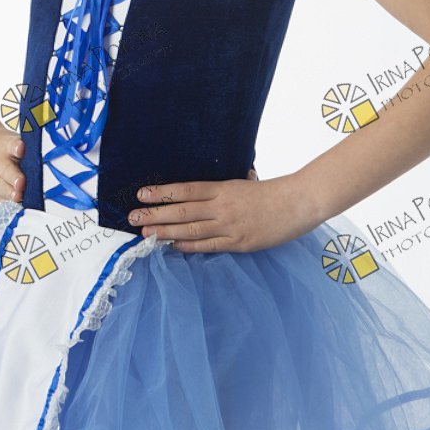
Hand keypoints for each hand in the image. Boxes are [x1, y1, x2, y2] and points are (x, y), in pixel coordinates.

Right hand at [0, 124, 25, 205]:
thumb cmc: (5, 147)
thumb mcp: (14, 141)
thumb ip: (29, 150)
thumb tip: (52, 159)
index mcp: (7, 146)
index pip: (12, 145)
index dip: (17, 148)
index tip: (21, 149)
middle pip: (6, 170)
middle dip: (14, 178)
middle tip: (21, 184)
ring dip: (9, 194)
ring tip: (18, 198)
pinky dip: (4, 203)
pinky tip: (13, 207)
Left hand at [127, 172, 318, 252]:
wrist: (296, 203)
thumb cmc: (269, 192)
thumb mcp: (241, 183)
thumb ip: (220, 190)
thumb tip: (198, 194)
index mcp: (223, 188)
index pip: (186, 189)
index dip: (163, 192)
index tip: (142, 193)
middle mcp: (222, 207)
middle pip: (183, 210)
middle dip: (156, 214)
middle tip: (133, 217)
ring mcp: (229, 227)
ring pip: (191, 230)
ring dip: (165, 232)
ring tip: (145, 234)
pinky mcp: (238, 244)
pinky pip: (208, 246)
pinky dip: (188, 246)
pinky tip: (172, 246)